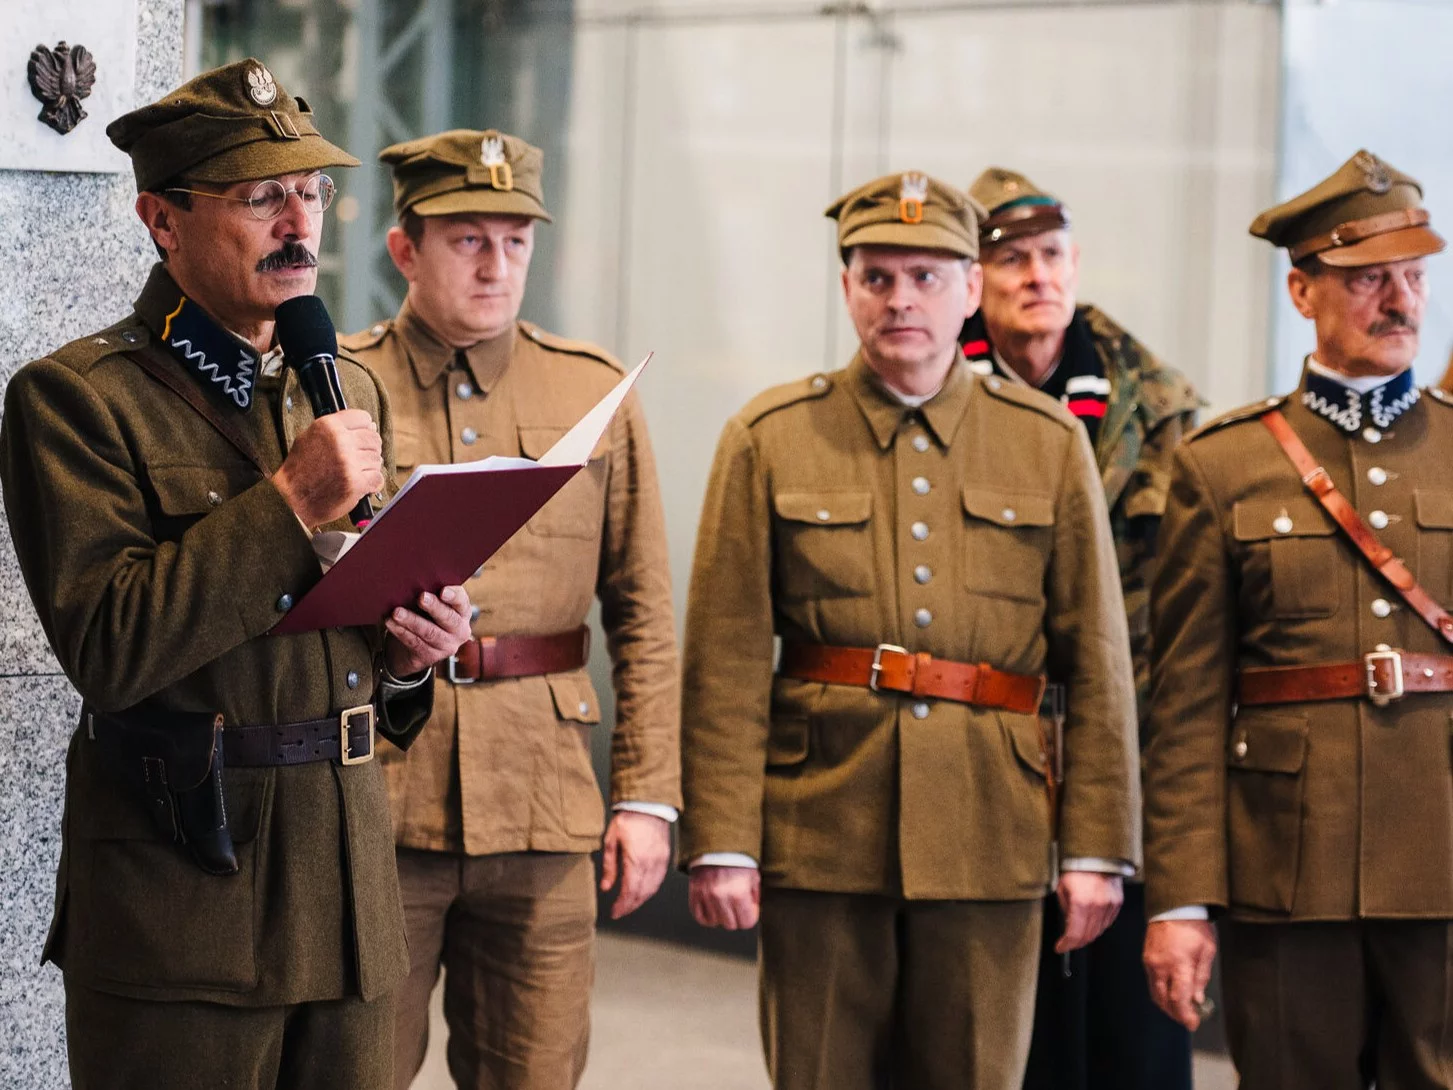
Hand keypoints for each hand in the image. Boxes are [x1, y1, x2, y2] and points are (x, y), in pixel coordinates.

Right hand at [272, 410, 383, 528]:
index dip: (365, 429)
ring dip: (370, 468)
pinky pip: (378, 478)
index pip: (363, 418)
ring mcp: (348, 462)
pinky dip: (372, 483)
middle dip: (370, 450)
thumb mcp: (310, 437)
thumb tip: (371, 425)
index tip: (361, 438)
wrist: (291, 499)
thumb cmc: (300, 470)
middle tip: (358, 460)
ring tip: (354, 474)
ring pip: (377, 459)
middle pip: (374, 439)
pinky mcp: (355, 482)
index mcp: (328, 426)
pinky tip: (360, 485)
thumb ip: (338, 429)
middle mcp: (340, 441)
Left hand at [383, 586, 471, 677]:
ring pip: (429, 632)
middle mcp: (459, 630)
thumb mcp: (432, 604)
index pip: (462, 602)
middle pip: (449, 618)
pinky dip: (401, 631)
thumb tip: (412, 580)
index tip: (443, 591)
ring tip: (397, 612)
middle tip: (421, 597)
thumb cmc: (424, 616)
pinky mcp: (430, 656)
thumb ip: (429, 593)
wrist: (415, 647)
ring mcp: (446, 646)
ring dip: (412, 621)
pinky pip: (415, 642)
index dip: (453, 596)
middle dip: (434, 607)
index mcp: (462, 612)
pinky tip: (390, 623)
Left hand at [599, 811, 671, 919]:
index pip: (630, 892)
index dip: (622, 906)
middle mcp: (650, 864)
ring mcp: (660, 861)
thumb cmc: (628, 820)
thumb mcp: (611, 841)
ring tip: (629, 904)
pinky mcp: (665, 857)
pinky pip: (659, 880)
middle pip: (642, 894)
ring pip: (652, 889)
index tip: (614, 912)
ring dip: (640, 900)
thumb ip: (609, 867)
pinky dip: (650, 890)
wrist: (648, 804)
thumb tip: (606, 888)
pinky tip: (642, 891)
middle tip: (619, 911)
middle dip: (630, 906)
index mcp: (635, 860)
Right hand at [688, 865, 759, 929]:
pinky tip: (713, 908)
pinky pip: (699, 917)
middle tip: (737, 905)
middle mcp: (721, 896)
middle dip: (736, 917)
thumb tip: (753, 912)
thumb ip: (755, 896)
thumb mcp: (753, 875)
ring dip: (721, 916)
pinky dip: (707, 916)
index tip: (749, 910)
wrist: (717, 843)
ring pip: (715, 922)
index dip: (749, 917)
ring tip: (725, 903)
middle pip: (730, 925)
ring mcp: (706, 896)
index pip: (746, 923)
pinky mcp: (695, 893)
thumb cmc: (738, 858)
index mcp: (738, 893)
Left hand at [1056, 871, 1123, 952]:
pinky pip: (1108, 921)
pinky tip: (1091, 922)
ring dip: (1088, 935)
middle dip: (1076, 942)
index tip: (1060, 947)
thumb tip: (1068, 926)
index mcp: (1081, 902)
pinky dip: (1099, 926)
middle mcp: (1097, 905)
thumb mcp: (1061, 887)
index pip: (1074, 934)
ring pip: (1099, 931)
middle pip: (1088, 935)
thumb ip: (1065, 909)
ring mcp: (1110, 904)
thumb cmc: (1075, 867)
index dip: (1066, 945)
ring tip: (1078, 932)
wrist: (1095, 853)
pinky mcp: (1117, 902)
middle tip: (1067, 943)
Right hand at [1143, 919, 1217, 1030]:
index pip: (1179, 1000)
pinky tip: (1171, 991)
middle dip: (1176, 1014)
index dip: (1185, 1016)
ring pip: (1155, 993)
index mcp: (1178, 965)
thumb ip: (1201, 977)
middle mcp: (1160, 966)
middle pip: (1163, 1000)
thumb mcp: (1207, 951)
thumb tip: (1197, 998)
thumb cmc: (1194, 926)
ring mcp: (1151, 962)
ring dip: (1167, 1004)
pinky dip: (1161, 991)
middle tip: (1188, 1019)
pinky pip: (1152, 981)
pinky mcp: (1146, 958)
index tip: (1193, 1024)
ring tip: (1180, 1007)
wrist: (1174, 906)